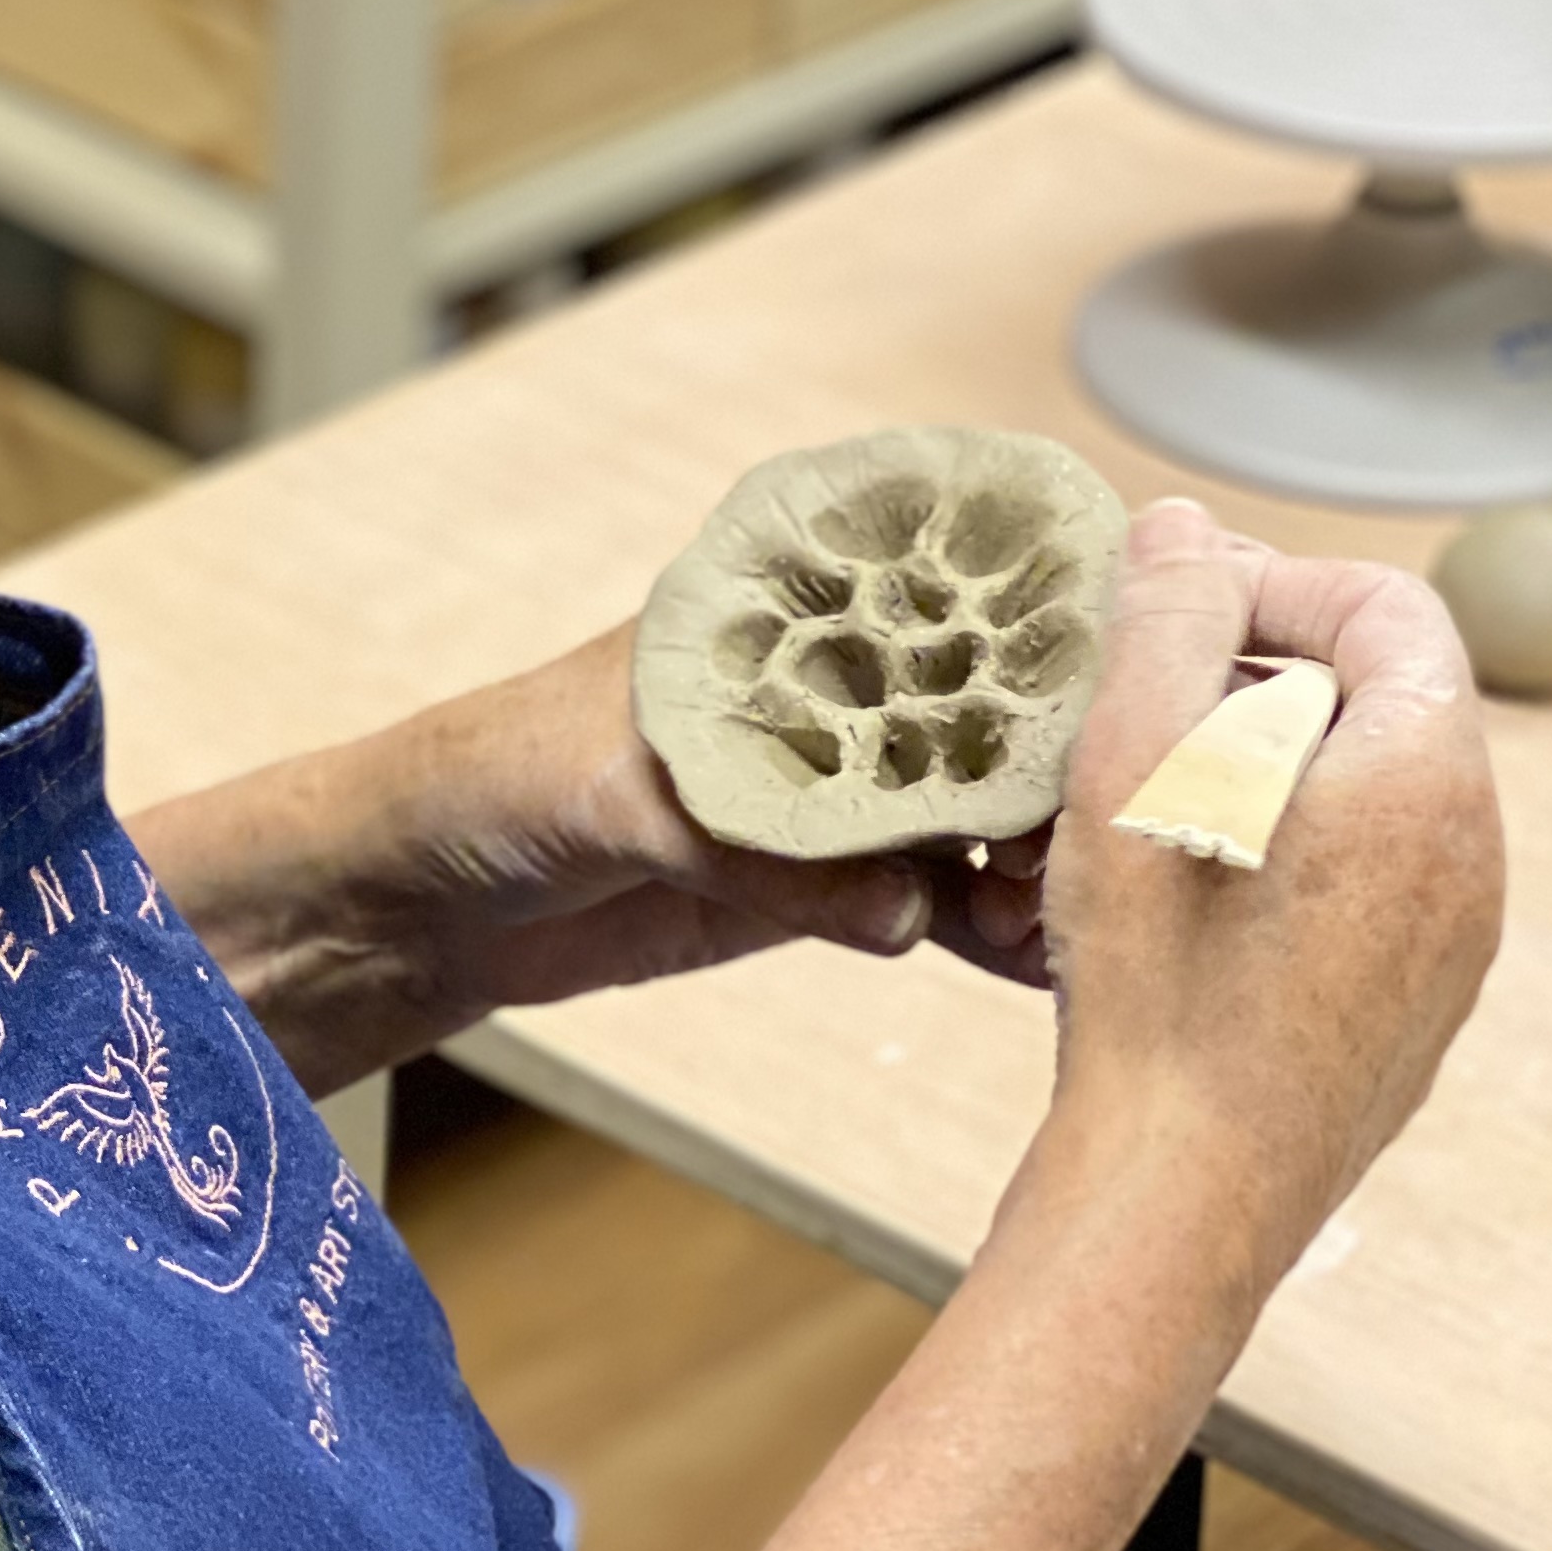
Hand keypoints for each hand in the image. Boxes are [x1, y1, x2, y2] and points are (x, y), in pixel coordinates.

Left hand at [130, 616, 1048, 1100]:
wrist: (415, 892)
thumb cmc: (488, 780)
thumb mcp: (614, 792)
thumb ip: (757, 840)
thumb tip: (900, 902)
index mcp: (781, 599)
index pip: (944, 588)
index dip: (1047, 624)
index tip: (1137, 683)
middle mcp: (830, 679)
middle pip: (995, 703)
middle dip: (1069, 763)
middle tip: (1123, 840)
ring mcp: (836, 782)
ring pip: (983, 807)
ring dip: (1042, 860)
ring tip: (1082, 917)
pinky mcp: (824, 880)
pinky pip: (936, 898)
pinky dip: (989, 930)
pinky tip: (1037, 963)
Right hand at [1035, 496, 1502, 1300]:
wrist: (1181, 1197)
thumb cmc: (1156, 992)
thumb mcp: (1133, 768)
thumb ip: (1170, 622)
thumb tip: (1185, 529)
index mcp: (1424, 779)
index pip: (1386, 605)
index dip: (1268, 584)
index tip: (1168, 625)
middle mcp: (1470, 858)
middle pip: (1374, 696)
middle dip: (1250, 680)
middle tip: (1134, 715)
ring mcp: (1450, 943)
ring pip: (1359, 793)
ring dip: (1252, 771)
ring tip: (1139, 812)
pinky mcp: (1409, 1008)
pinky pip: (1357, 884)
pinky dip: (1272, 858)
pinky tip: (1176, 904)